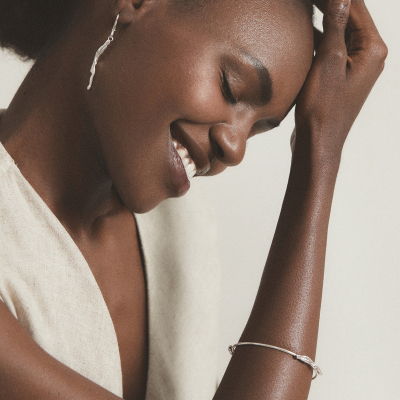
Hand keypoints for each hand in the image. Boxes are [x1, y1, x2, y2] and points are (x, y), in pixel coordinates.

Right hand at [294, 0, 386, 161]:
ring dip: (321, 19)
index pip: (355, 7)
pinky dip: (319, 38)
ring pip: (338, 32)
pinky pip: (332, 48)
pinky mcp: (341, 75)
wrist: (318, 141)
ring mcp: (355, 66)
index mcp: (372, 49)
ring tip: (301, 8)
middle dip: (327, 4)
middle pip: (349, 17)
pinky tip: (302, 32)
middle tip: (303, 2)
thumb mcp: (328, 62)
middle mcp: (369, 55)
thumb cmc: (323, 108)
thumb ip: (335, 26)